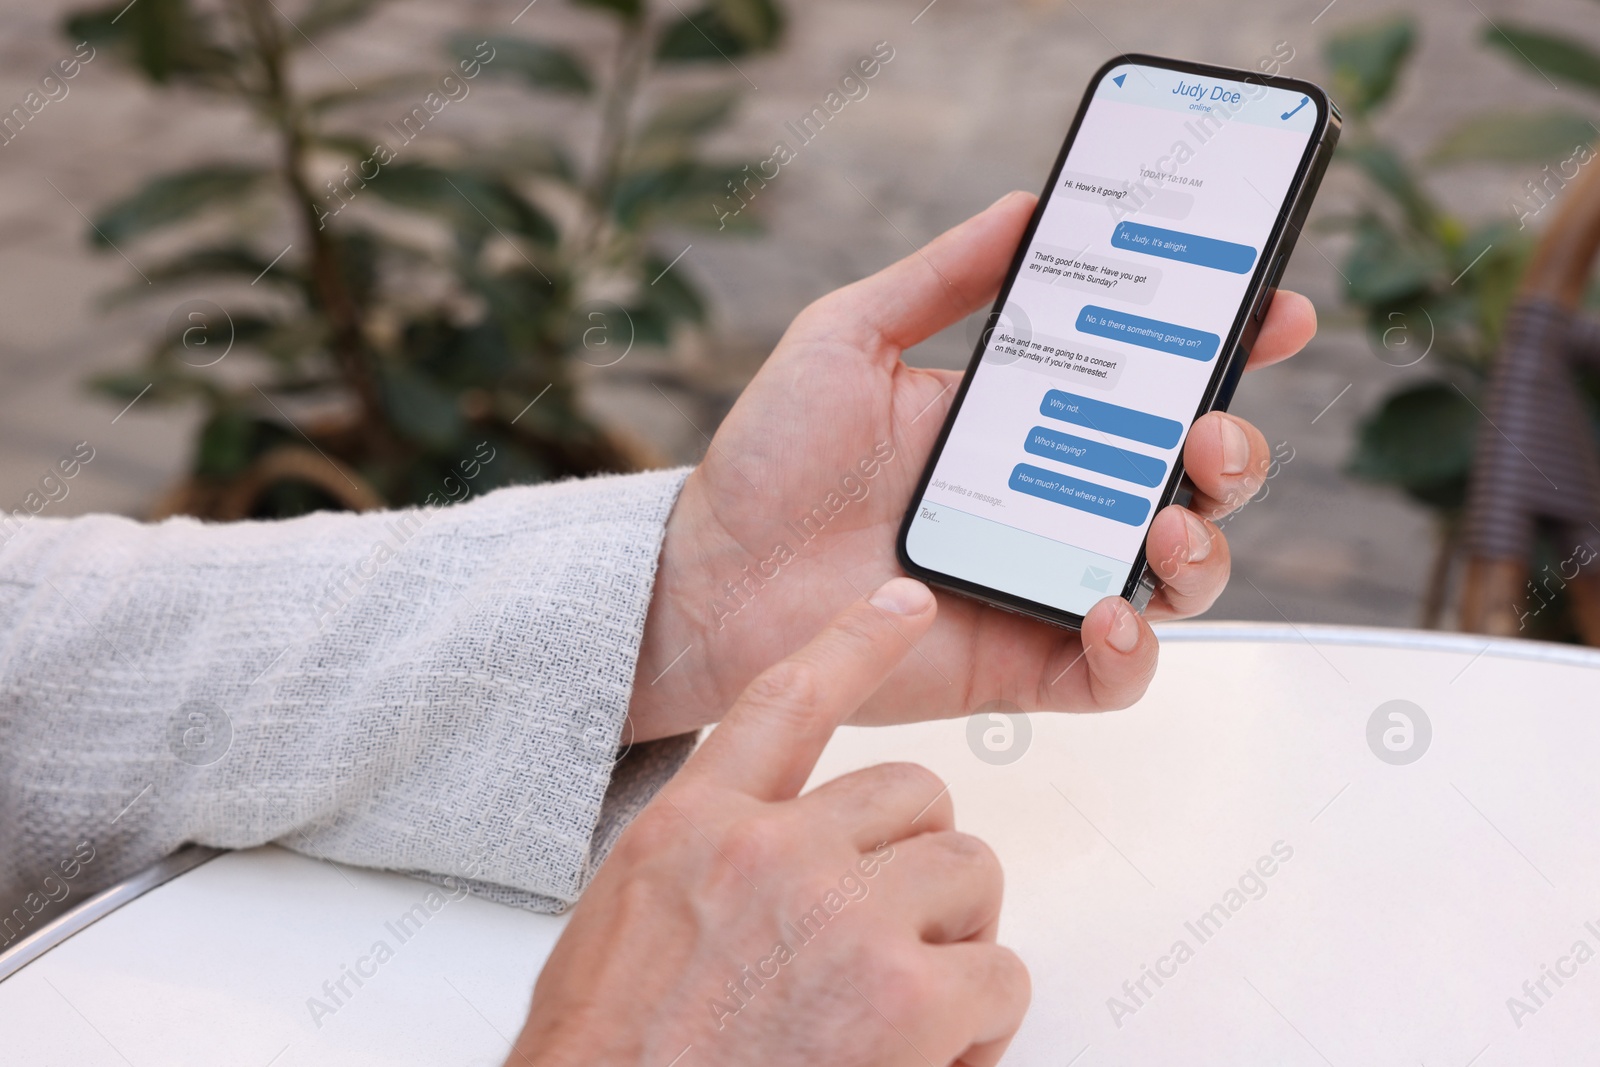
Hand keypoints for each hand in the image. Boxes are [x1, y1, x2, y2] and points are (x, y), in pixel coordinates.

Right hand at [515, 578, 1027, 1066]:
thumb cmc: (612, 1062)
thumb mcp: (627, 932)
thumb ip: (708, 871)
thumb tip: (775, 866)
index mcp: (693, 830)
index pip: (786, 701)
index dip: (853, 642)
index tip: (900, 604)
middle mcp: (770, 852)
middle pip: (912, 793)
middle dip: (921, 861)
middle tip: (900, 933)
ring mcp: (842, 918)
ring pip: (967, 870)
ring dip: (956, 937)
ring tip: (912, 1005)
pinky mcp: (903, 998)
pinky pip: (1000, 974)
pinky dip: (982, 1025)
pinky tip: (932, 1061)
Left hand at [630, 191, 1316, 740]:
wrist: (708, 577)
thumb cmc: (770, 460)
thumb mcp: (850, 337)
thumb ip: (941, 276)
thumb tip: (1029, 206)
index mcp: (1027, 421)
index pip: (1152, 384)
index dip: (1226, 349)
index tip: (1274, 310)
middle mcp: (1052, 503)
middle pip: (1189, 482)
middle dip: (1233, 452)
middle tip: (1211, 428)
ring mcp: (1042, 585)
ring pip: (1175, 579)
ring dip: (1203, 548)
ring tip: (1166, 518)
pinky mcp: (1018, 665)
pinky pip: (1113, 676)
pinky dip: (1136, 651)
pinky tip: (1109, 609)